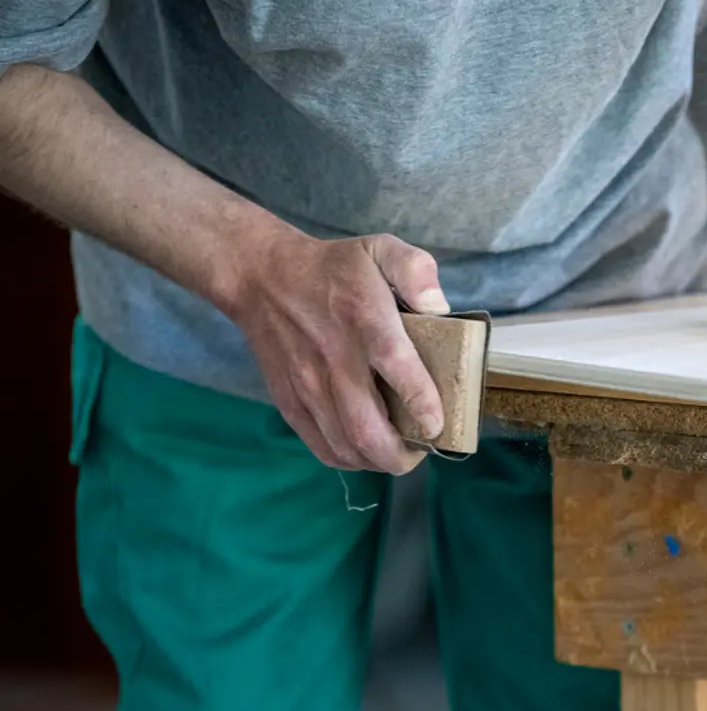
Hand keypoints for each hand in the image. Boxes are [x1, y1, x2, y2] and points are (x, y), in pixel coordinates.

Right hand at [227, 229, 449, 473]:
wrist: (263, 278)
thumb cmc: (335, 268)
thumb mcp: (380, 249)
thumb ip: (416, 270)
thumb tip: (439, 308)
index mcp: (363, 319)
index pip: (395, 364)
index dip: (420, 401)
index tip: (438, 424)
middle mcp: (334, 358)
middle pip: (367, 426)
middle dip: (403, 453)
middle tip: (424, 448)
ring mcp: (308, 386)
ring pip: (346, 446)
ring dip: (380, 461)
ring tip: (401, 453)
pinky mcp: (290, 402)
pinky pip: (323, 447)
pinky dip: (351, 460)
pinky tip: (368, 452)